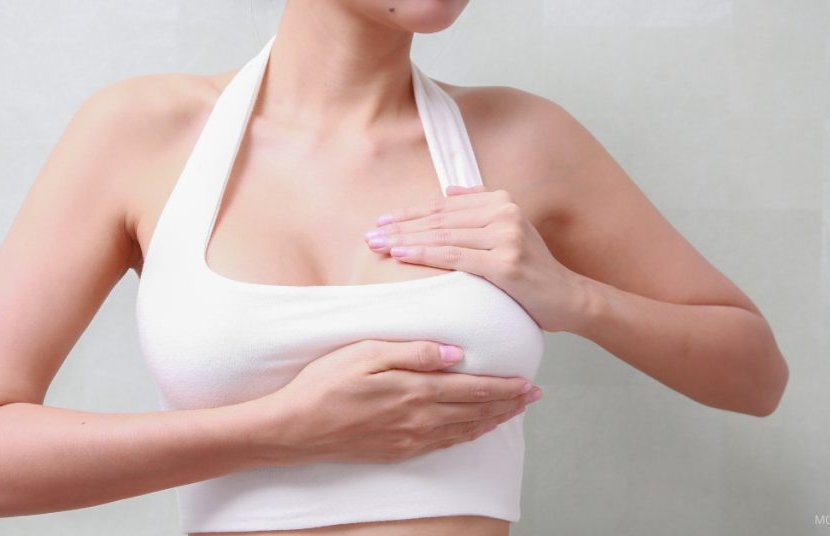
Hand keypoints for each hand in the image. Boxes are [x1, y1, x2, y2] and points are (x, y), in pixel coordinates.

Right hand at [261, 339, 541, 466]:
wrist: (296, 428)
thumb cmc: (326, 383)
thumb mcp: (367, 352)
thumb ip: (414, 352)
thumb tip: (455, 353)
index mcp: (415, 391)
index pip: (473, 389)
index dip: (505, 387)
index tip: (529, 382)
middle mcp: (419, 419)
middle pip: (476, 412)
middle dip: (508, 404)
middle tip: (533, 397)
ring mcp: (410, 439)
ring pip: (464, 431)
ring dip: (493, 421)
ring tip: (513, 412)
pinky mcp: (398, 451)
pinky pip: (445, 444)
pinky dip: (468, 436)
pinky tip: (474, 430)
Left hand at [364, 184, 586, 332]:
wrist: (569, 298)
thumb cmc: (533, 270)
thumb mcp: (510, 231)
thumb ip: (482, 207)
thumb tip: (450, 189)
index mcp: (501, 202)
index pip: (444, 207)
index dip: (410, 214)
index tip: (382, 221)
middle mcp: (504, 213)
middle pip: (439, 219)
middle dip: (401, 227)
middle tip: (371, 234)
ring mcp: (506, 237)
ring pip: (442, 236)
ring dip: (405, 239)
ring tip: (378, 244)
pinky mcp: (506, 263)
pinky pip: (455, 256)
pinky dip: (424, 255)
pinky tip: (401, 254)